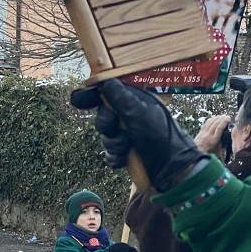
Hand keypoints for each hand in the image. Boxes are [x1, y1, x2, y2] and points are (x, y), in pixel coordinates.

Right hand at [69, 80, 206, 190]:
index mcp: (136, 102)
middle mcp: (131, 117)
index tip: (77, 100)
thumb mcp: (139, 113)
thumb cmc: (160, 137)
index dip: (93, 96)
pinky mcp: (127, 153)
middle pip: (103, 116)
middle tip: (116, 129)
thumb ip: (119, 98)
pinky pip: (108, 153)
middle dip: (107, 125)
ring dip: (113, 144)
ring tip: (126, 148)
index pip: (109, 93)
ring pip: (105, 136)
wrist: (173, 170)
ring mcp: (129, 136)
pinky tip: (123, 159)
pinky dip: (114, 157)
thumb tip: (104, 81)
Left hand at [193, 115, 232, 155]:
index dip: (224, 122)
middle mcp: (208, 135)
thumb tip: (229, 139)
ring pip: (210, 123)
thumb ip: (224, 145)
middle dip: (221, 118)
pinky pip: (205, 124)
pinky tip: (213, 118)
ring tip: (221, 116)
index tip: (228, 118)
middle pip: (215, 124)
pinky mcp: (200, 133)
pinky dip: (210, 120)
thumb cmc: (208, 154)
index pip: (219, 128)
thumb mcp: (218, 152)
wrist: (195, 154)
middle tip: (226, 116)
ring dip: (216, 118)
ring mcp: (203, 133)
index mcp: (214, 140)